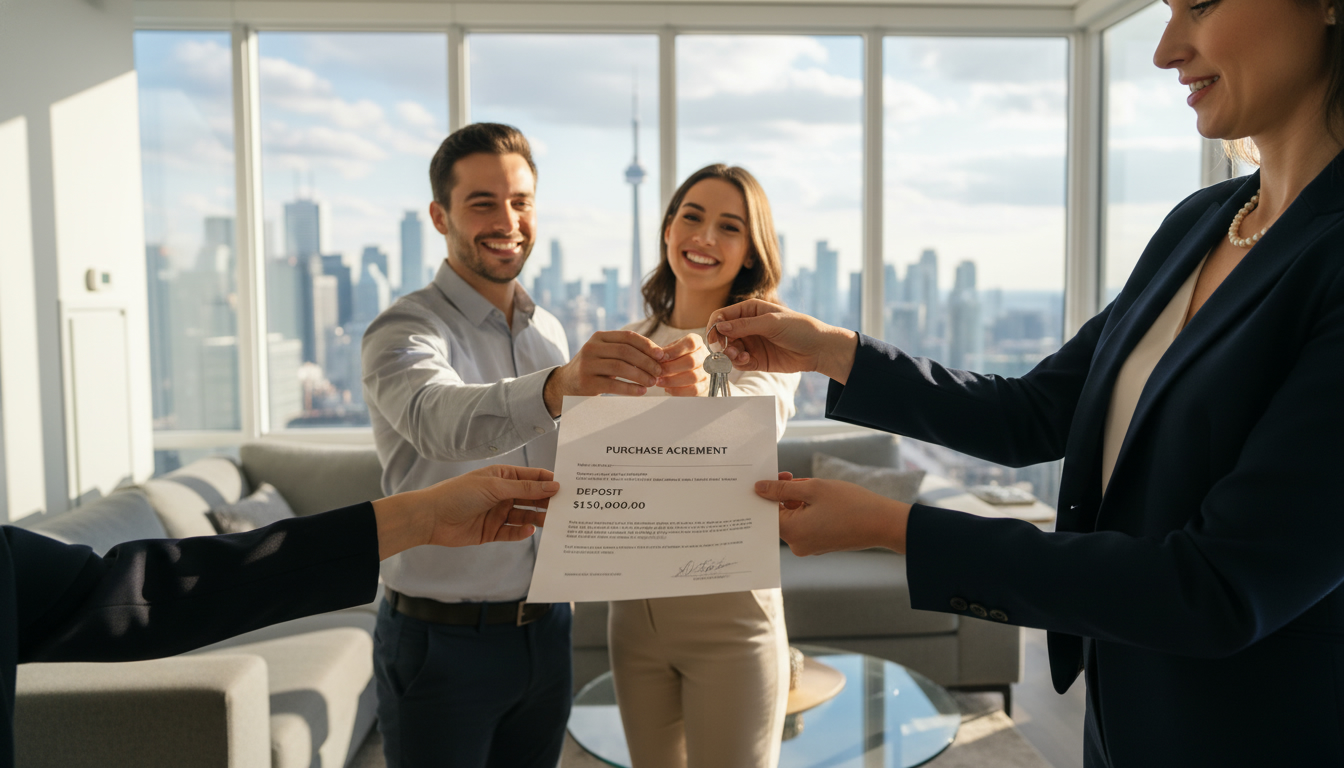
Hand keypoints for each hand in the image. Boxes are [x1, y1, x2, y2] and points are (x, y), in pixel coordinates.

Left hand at [373, 465, 558, 558]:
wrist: (431, 518)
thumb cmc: (458, 494)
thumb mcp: (494, 487)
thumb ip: (525, 488)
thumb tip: (553, 484)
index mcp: (503, 476)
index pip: (533, 477)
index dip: (550, 480)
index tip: (570, 486)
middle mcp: (503, 494)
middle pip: (532, 498)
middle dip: (548, 501)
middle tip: (567, 507)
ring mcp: (498, 513)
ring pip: (526, 515)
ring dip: (539, 518)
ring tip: (553, 522)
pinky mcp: (492, 532)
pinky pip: (513, 532)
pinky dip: (522, 532)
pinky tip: (529, 530)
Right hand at [543, 331, 665, 415]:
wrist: (566, 384)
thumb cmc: (595, 368)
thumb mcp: (606, 354)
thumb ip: (626, 351)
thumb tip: (659, 354)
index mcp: (599, 337)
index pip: (628, 337)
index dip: (647, 345)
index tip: (662, 355)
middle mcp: (591, 348)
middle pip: (625, 351)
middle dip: (646, 361)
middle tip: (659, 371)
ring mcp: (587, 365)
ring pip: (620, 367)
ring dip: (640, 375)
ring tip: (653, 382)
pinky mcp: (586, 382)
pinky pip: (613, 385)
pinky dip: (630, 388)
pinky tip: (641, 391)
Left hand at [656, 333, 709, 396]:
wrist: (689, 372)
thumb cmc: (677, 359)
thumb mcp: (671, 351)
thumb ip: (665, 352)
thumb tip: (656, 356)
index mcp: (697, 343)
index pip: (690, 343)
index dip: (674, 350)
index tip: (660, 357)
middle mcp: (706, 356)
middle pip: (691, 361)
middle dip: (671, 367)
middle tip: (657, 372)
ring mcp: (708, 373)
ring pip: (692, 377)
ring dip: (672, 380)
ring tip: (659, 381)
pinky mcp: (706, 387)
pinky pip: (693, 390)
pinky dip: (678, 390)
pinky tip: (667, 389)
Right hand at [706, 300, 858, 383]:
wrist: (818, 349)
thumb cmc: (799, 328)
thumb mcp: (771, 322)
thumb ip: (744, 325)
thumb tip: (719, 327)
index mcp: (750, 310)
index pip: (722, 316)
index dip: (715, 326)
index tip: (714, 337)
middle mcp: (747, 326)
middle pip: (722, 335)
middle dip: (721, 343)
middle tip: (727, 350)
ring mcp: (751, 343)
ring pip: (729, 350)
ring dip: (729, 354)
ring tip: (738, 356)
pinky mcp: (756, 360)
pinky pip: (739, 362)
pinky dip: (738, 363)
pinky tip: (746, 360)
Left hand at [754, 477, 909, 555]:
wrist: (882, 523)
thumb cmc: (849, 504)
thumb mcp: (812, 489)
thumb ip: (782, 489)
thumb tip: (759, 488)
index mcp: (792, 532)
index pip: (766, 512)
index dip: (769, 492)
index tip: (779, 477)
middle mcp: (797, 545)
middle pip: (779, 516)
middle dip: (785, 495)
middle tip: (797, 478)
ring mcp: (809, 547)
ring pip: (793, 518)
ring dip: (798, 501)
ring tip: (815, 488)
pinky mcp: (820, 545)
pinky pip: (806, 525)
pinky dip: (808, 510)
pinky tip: (822, 500)